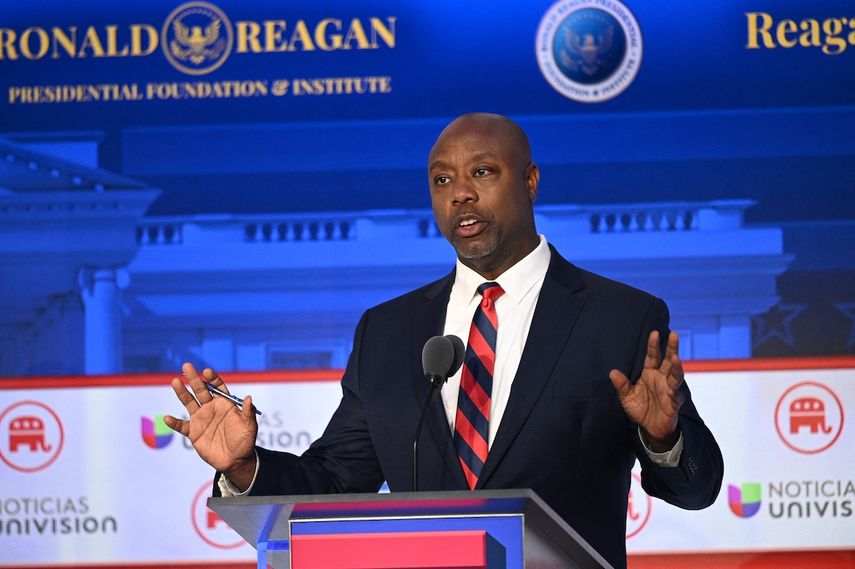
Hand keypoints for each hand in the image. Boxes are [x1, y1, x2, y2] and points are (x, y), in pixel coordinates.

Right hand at [164, 363, 257, 488]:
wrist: (236, 460)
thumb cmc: (245, 441)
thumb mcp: (250, 426)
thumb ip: (248, 412)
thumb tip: (249, 398)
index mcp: (225, 404)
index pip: (217, 387)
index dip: (212, 379)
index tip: (207, 371)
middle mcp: (211, 408)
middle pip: (201, 390)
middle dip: (194, 378)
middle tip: (187, 366)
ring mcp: (201, 419)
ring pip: (189, 403)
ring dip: (182, 393)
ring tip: (175, 381)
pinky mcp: (194, 432)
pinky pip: (182, 426)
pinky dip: (174, 423)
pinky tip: (168, 418)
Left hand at [609, 331, 684, 451]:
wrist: (650, 428)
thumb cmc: (639, 409)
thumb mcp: (626, 397)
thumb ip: (621, 385)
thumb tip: (612, 372)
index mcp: (649, 373)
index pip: (652, 356)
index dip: (653, 345)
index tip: (654, 333)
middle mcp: (661, 378)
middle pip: (669, 360)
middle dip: (672, 348)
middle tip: (673, 334)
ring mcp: (669, 389)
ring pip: (676, 375)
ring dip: (677, 366)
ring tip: (675, 358)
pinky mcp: (674, 402)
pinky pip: (675, 395)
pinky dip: (674, 391)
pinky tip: (671, 389)